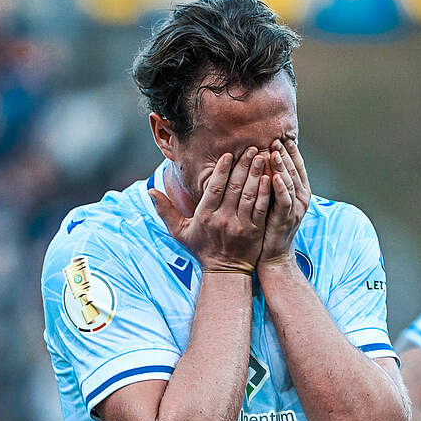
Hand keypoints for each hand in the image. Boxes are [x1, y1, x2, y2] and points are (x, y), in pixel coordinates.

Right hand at [150, 147, 270, 270]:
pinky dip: (266, 192)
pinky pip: (262, 208)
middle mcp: (223, 219)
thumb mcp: (179, 232)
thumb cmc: (202, 249)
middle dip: (244, 166)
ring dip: (257, 174)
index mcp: (204, 216)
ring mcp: (241, 225)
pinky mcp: (255, 231)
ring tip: (262, 157)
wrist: (225, 272)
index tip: (229, 154)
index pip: (214, 188)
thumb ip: (165, 210)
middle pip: (234, 187)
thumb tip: (150, 191)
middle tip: (251, 148)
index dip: (222, 170)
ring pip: (250, 195)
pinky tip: (270, 178)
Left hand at [258, 138, 309, 268]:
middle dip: (285, 154)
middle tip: (276, 139)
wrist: (273, 254)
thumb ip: (274, 182)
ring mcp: (295, 209)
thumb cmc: (270, 225)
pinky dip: (280, 187)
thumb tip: (265, 160)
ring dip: (282, 166)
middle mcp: (301, 199)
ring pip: (290, 183)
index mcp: (300, 192)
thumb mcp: (274, 200)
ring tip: (274, 152)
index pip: (297, 166)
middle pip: (295, 171)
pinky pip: (284, 200)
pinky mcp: (286, 219)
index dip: (291, 152)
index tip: (282, 137)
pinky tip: (273, 176)